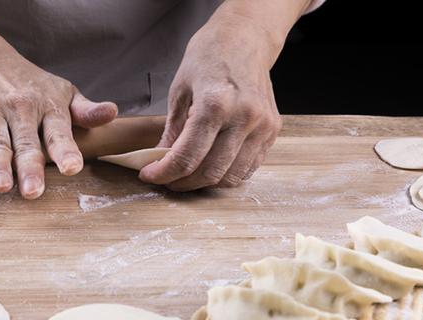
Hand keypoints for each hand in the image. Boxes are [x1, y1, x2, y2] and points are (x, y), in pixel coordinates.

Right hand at [0, 55, 117, 198]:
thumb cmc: (35, 87)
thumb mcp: (65, 93)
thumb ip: (86, 111)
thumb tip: (112, 113)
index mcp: (48, 108)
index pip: (59, 132)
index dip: (65, 150)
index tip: (71, 168)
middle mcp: (20, 109)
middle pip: (26, 143)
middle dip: (29, 167)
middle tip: (34, 191)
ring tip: (0, 186)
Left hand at [139, 21, 282, 190]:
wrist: (245, 38)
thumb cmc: (209, 57)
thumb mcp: (180, 90)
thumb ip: (172, 130)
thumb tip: (160, 160)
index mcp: (216, 104)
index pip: (187, 157)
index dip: (164, 173)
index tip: (149, 175)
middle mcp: (244, 118)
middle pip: (210, 172)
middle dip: (182, 183)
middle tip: (165, 178)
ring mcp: (262, 126)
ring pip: (231, 176)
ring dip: (204, 182)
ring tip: (186, 174)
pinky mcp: (273, 131)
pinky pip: (248, 167)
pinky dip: (226, 173)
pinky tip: (209, 164)